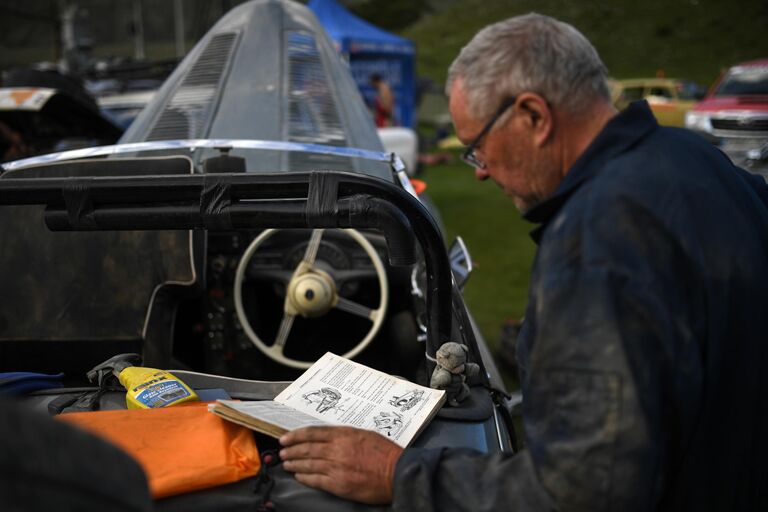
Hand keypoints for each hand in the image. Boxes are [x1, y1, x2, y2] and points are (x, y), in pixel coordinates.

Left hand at [279, 426, 402, 503]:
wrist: (396, 473)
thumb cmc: (385, 453)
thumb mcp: (365, 435)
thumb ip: (346, 435)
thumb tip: (331, 436)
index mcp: (344, 434)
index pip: (313, 433)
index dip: (296, 435)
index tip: (286, 438)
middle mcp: (337, 449)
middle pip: (307, 448)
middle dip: (291, 450)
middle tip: (282, 451)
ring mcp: (336, 467)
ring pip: (308, 464)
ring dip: (294, 463)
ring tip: (286, 463)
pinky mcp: (339, 484)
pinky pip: (316, 480)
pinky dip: (304, 477)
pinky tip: (298, 476)